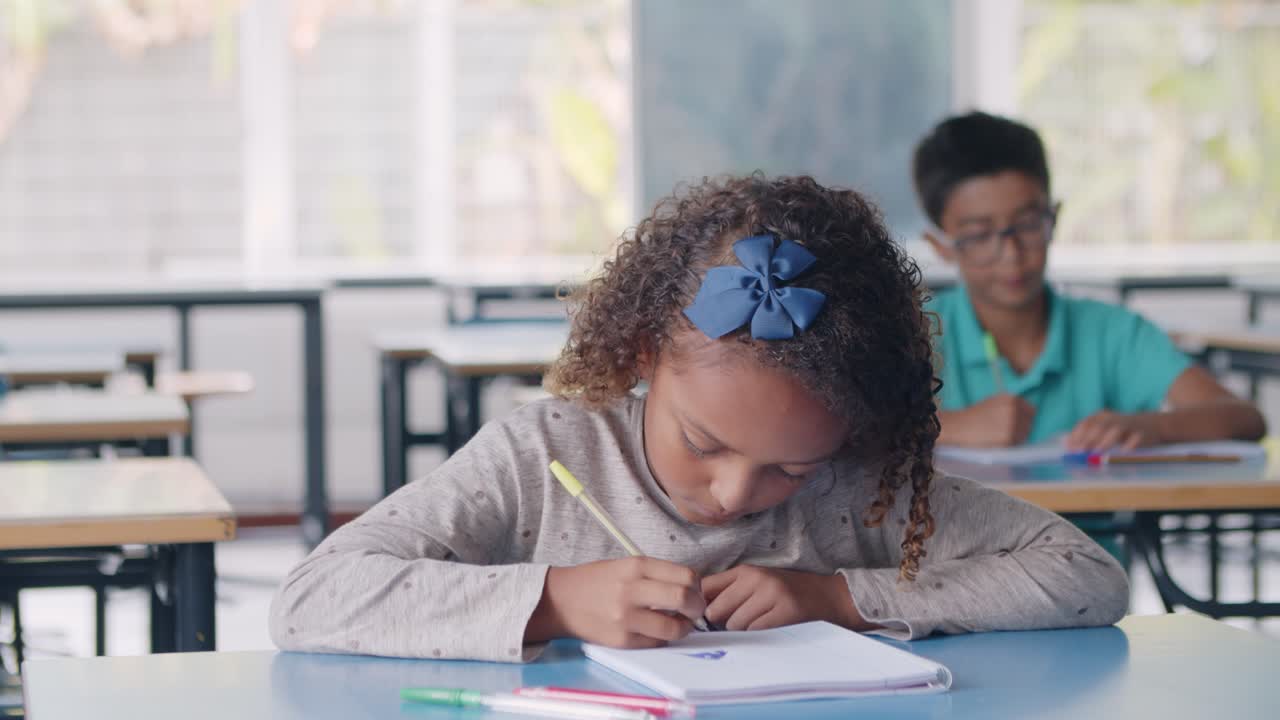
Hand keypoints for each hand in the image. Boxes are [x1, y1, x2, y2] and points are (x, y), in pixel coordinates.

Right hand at [526, 557, 705, 647]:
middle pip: (684, 598)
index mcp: (636, 566)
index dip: (697, 586)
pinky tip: (657, 631)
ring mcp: (626, 617)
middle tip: (694, 611)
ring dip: (684, 628)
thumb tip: (690, 588)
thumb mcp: (625, 566)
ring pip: (674, 627)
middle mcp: (632, 590)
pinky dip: (663, 638)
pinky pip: (656, 642)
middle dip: (697, 607)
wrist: (560, 600)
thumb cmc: (595, 581)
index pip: (685, 575)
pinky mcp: (622, 639)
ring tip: (679, 624)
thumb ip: (656, 574)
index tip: (695, 591)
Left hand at [701, 566, 861, 631]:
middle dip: (721, 622)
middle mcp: (756, 579)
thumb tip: (695, 609)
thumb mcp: (756, 583)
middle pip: (715, 610)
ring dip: (741, 632)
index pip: (706, 587)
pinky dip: (758, 637)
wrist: (827, 596)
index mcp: (745, 571)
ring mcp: (771, 594)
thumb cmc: (785, 593)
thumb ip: (728, 591)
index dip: (701, 605)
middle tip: (736, 623)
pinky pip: (755, 632)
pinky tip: (769, 629)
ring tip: (758, 624)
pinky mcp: (785, 612)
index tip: (707, 616)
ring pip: (734, 624)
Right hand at [959, 394, 1035, 446]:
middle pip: (1030, 422)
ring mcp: (1012, 425)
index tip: (1017, 422)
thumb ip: (1010, 405)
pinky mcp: (1008, 439)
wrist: (957, 427)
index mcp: (1010, 399)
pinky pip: (1017, 443)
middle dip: (1022, 427)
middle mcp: (1014, 410)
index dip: (1024, 417)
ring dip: (1018, 437)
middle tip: (1006, 431)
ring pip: (1025, 434)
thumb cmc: (973, 416)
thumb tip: (1024, 414)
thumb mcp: (993, 402)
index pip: (1031, 409)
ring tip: (1001, 437)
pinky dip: (1011, 445)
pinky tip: (999, 443)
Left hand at [1066, 411, 1159, 451]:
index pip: (1086, 424)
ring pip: (1115, 431)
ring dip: (1105, 441)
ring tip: (1097, 452)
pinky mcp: (1142, 433)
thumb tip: (1067, 446)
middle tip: (1081, 452)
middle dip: (1088, 440)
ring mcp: (1128, 425)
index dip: (1077, 436)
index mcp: (1101, 416)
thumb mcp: (1103, 430)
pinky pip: (1136, 438)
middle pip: (1098, 427)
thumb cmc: (1120, 431)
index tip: (1071, 448)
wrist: (1152, 424)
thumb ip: (1086, 437)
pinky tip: (1124, 452)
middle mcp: (1113, 418)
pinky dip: (1130, 444)